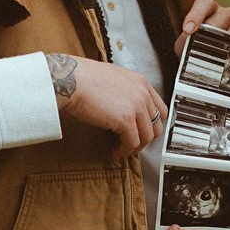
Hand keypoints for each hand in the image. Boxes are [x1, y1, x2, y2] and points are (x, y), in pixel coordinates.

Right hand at [46, 53, 167, 161]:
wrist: (69, 79)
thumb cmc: (81, 77)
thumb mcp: (112, 78)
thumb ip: (124, 91)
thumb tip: (123, 107)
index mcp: (140, 82)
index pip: (160, 108)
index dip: (152, 124)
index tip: (143, 132)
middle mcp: (142, 93)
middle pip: (156, 125)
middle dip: (145, 138)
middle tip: (132, 144)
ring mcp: (136, 106)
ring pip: (146, 137)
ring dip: (134, 147)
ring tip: (122, 150)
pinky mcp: (125, 120)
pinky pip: (132, 143)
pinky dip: (124, 151)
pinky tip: (114, 152)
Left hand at [174, 0, 229, 56]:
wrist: (208, 68)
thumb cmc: (195, 53)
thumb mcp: (185, 47)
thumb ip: (185, 40)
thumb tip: (189, 37)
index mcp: (209, 9)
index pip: (205, 3)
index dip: (196, 15)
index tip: (188, 30)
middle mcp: (227, 14)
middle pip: (224, 15)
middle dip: (213, 31)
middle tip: (206, 46)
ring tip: (222, 55)